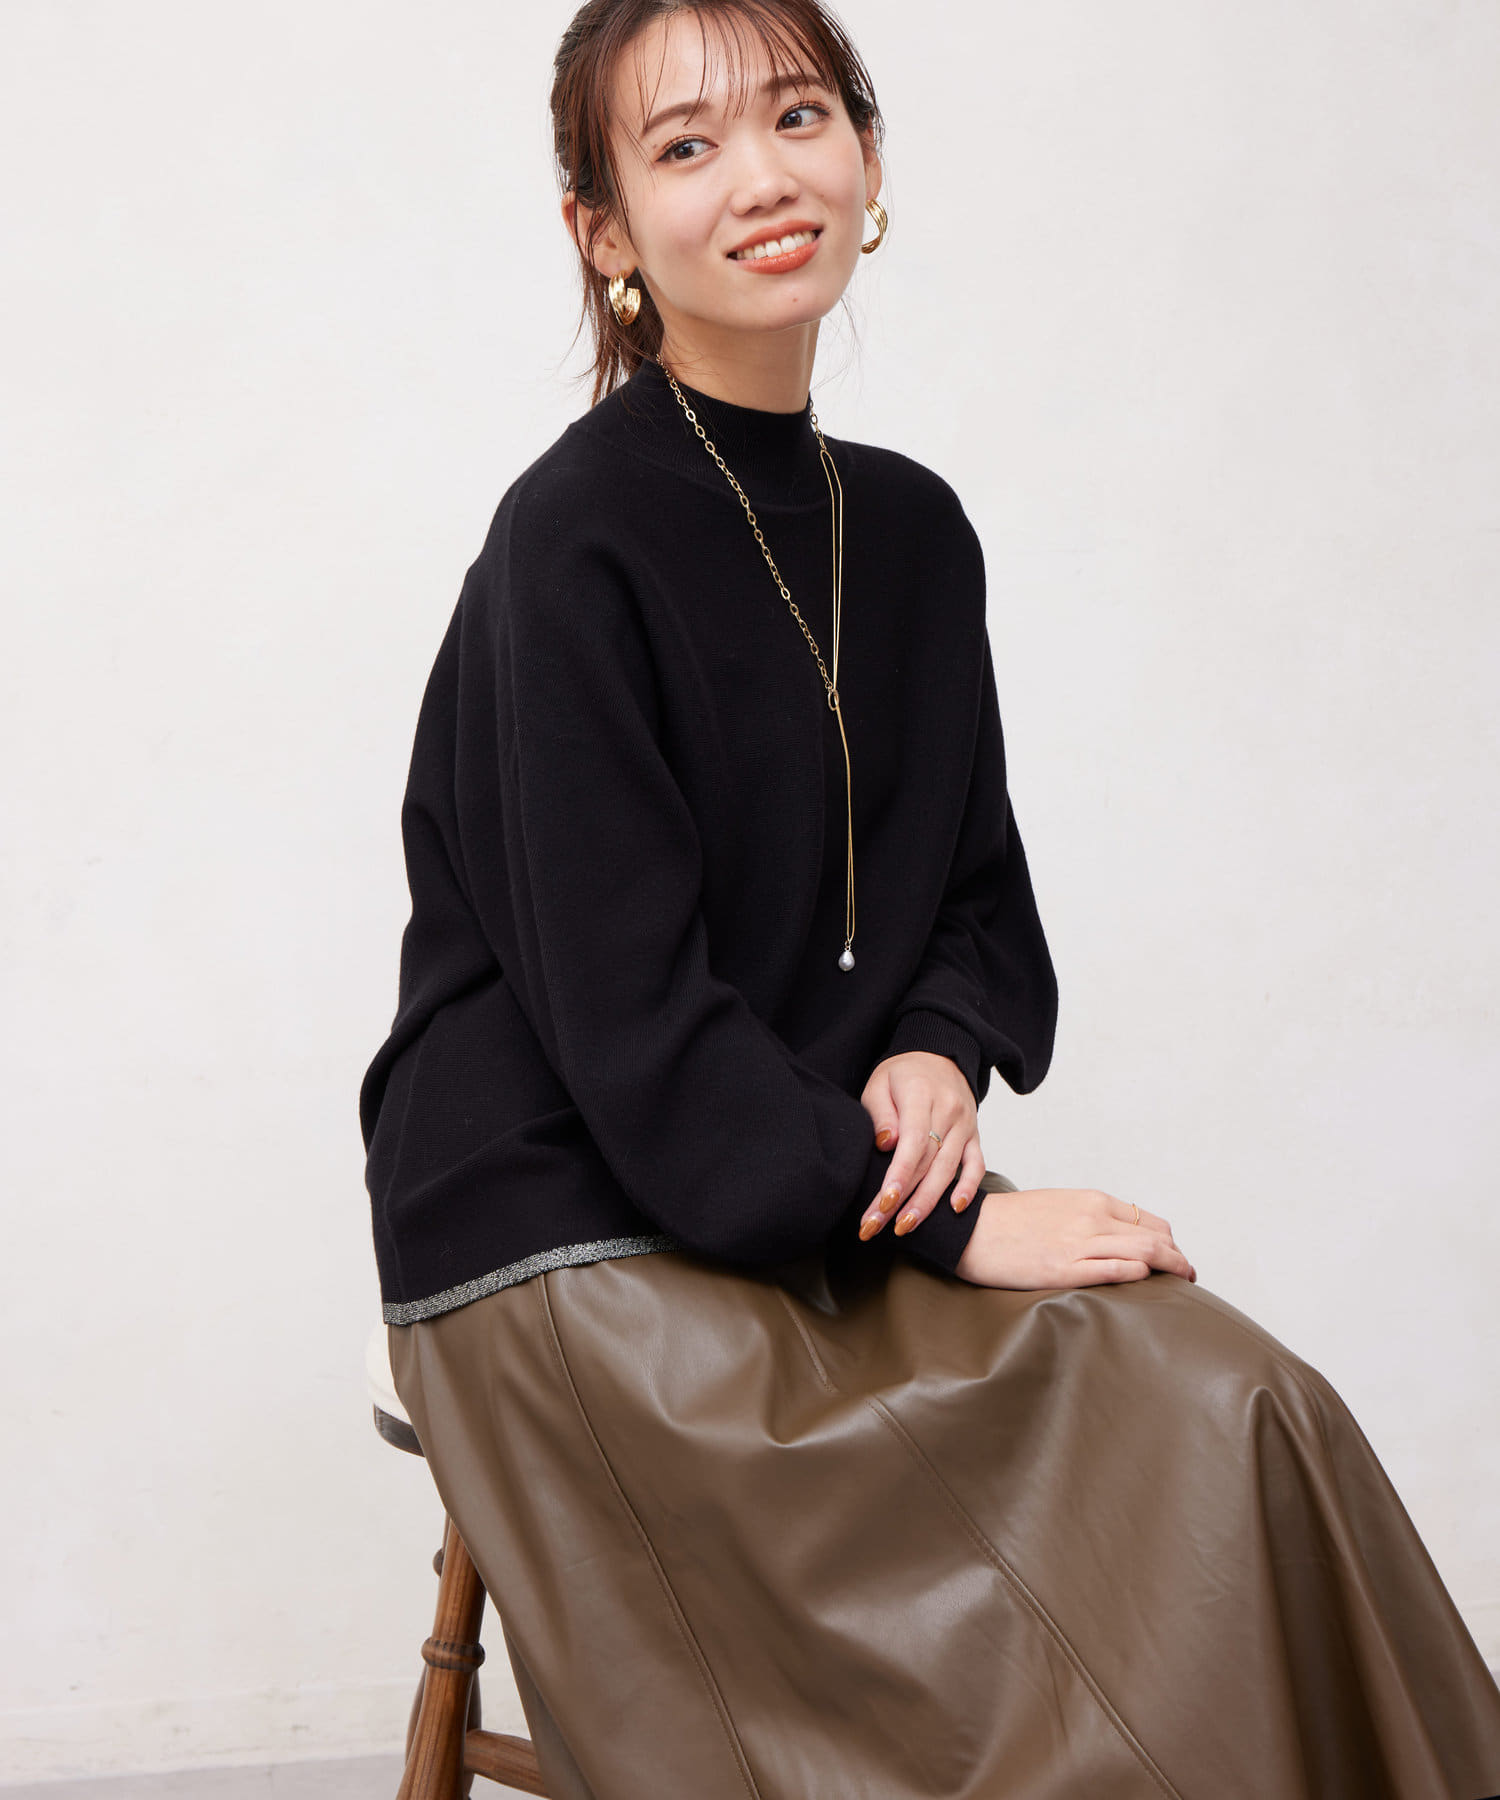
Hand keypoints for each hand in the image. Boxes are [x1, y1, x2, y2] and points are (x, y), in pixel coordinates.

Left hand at [857, 1050, 984, 1239]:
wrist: (939, 1056)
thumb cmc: (902, 1075)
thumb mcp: (880, 1083)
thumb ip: (880, 1113)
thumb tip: (886, 1144)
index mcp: (922, 1095)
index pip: (913, 1142)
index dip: (899, 1175)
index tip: (883, 1202)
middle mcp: (948, 1110)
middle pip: (928, 1162)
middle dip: (905, 1199)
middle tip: (880, 1226)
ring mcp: (965, 1124)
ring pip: (949, 1169)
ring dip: (928, 1202)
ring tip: (906, 1225)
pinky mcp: (974, 1135)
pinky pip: (977, 1164)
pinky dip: (968, 1187)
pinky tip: (955, 1209)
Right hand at [953, 1187, 1197, 1288]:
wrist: (972, 1231)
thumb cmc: (1011, 1222)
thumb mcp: (1058, 1206)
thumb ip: (1090, 1217)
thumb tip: (1118, 1236)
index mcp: (1091, 1201)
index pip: (1149, 1221)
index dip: (1169, 1242)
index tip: (1175, 1258)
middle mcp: (1092, 1218)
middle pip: (1155, 1237)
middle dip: (1178, 1259)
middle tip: (1186, 1276)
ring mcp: (1080, 1243)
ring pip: (1144, 1253)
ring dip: (1171, 1269)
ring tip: (1181, 1283)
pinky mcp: (1066, 1269)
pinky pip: (1116, 1270)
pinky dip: (1139, 1275)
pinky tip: (1148, 1282)